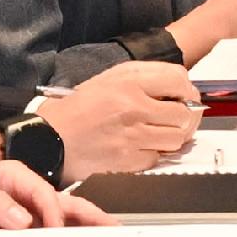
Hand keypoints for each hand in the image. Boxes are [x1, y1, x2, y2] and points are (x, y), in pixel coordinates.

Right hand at [33, 60, 202, 176]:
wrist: (50, 138)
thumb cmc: (79, 108)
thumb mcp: (110, 78)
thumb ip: (146, 76)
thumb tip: (180, 84)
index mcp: (129, 83)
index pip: (179, 81)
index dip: (187, 90)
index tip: (184, 96)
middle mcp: (133, 108)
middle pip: (184, 114)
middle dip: (185, 116)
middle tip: (177, 117)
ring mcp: (132, 136)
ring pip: (177, 138)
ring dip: (173, 136)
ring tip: (160, 131)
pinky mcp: (128, 159)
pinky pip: (158, 157)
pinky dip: (156, 153)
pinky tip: (144, 145)